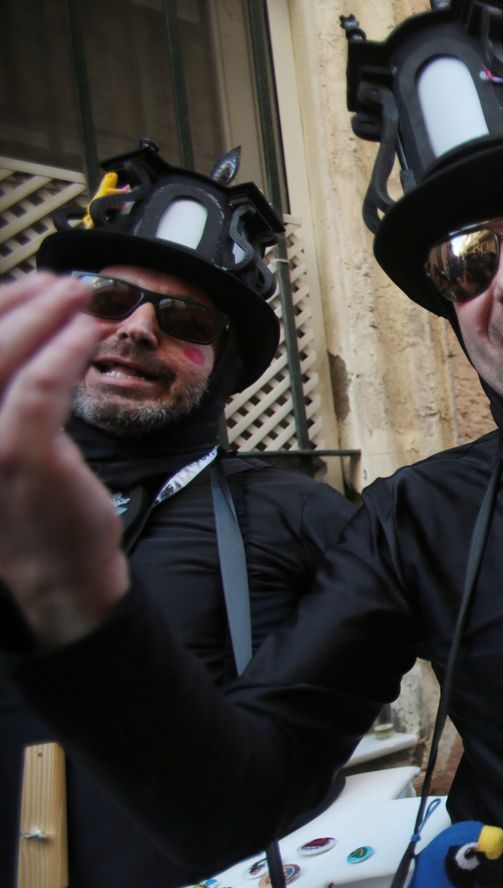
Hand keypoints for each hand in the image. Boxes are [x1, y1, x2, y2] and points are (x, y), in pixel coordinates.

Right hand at [0, 273, 127, 645]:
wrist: (57, 580)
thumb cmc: (37, 514)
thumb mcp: (7, 451)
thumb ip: (8, 400)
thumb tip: (29, 338)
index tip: (28, 288)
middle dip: (17, 302)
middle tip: (59, 285)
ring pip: (3, 357)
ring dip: (44, 317)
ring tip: (78, 299)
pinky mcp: (22, 455)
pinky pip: (43, 388)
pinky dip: (65, 351)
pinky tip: (88, 335)